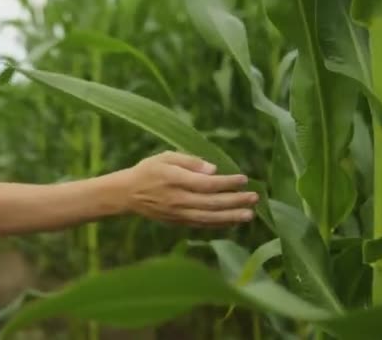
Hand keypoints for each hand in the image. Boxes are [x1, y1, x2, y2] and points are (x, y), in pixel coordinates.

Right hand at [123, 151, 257, 227]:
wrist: (127, 194)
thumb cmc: (148, 170)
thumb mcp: (165, 157)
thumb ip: (189, 161)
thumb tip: (213, 169)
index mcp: (175, 180)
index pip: (207, 184)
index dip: (227, 182)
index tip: (243, 178)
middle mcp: (178, 199)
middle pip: (212, 202)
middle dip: (235, 200)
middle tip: (254, 197)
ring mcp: (178, 214)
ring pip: (209, 217)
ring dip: (231, 216)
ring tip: (249, 215)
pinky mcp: (177, 222)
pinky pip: (201, 224)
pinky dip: (218, 224)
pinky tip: (232, 222)